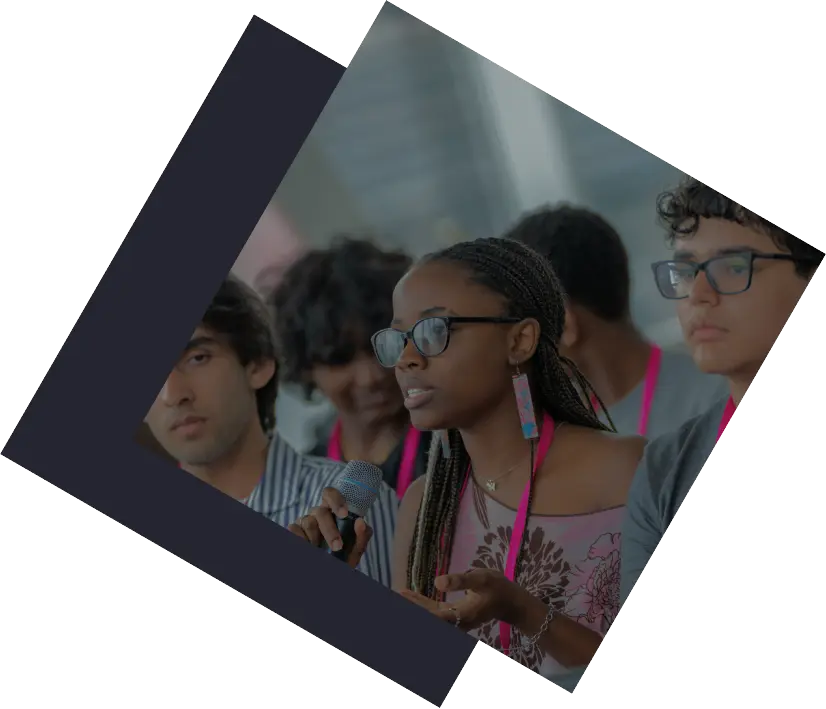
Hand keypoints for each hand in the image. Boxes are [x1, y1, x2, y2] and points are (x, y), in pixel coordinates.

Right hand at [287, 486, 372, 568]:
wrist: (328, 572)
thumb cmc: (342, 558)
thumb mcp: (355, 550)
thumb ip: (361, 537)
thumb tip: (361, 522)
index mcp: (332, 512)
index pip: (330, 494)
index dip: (336, 500)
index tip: (344, 514)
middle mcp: (317, 514)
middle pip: (320, 511)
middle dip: (330, 530)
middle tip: (338, 546)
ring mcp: (303, 522)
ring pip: (308, 522)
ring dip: (316, 539)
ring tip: (320, 552)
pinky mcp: (293, 531)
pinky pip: (294, 530)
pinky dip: (302, 540)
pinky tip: (309, 548)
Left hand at [399, 568, 531, 631]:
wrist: (510, 601)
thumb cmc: (497, 588)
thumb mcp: (482, 578)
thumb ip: (460, 580)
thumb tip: (437, 581)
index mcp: (460, 615)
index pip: (431, 617)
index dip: (414, 611)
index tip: (398, 603)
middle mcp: (453, 622)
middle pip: (425, 619)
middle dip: (407, 611)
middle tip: (386, 600)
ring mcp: (451, 620)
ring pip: (426, 617)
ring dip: (410, 608)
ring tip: (392, 595)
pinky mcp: (451, 615)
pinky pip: (430, 611)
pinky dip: (417, 604)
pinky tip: (405, 593)